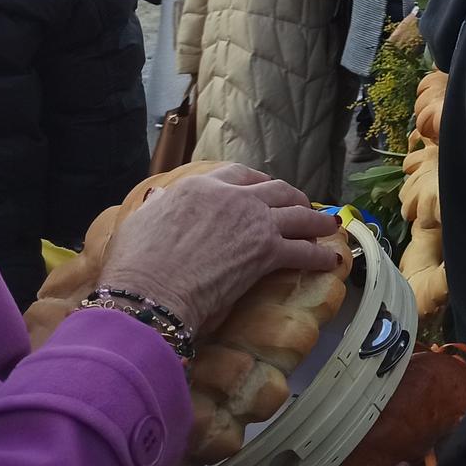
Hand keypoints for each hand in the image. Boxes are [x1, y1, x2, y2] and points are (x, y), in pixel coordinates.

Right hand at [99, 164, 341, 334]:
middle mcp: (232, 198)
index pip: (237, 174)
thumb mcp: (140, 221)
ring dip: (317, 220)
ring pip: (297, 215)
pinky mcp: (267, 251)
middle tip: (301, 206)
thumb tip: (160, 197)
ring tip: (329, 226)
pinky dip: (319, 256)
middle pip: (275, 189)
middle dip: (292, 197)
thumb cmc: (135, 264)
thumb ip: (158, 206)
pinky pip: (303, 251)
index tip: (263, 187)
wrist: (149, 291)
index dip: (255, 181)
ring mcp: (254, 223)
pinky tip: (330, 260)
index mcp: (200, 187)